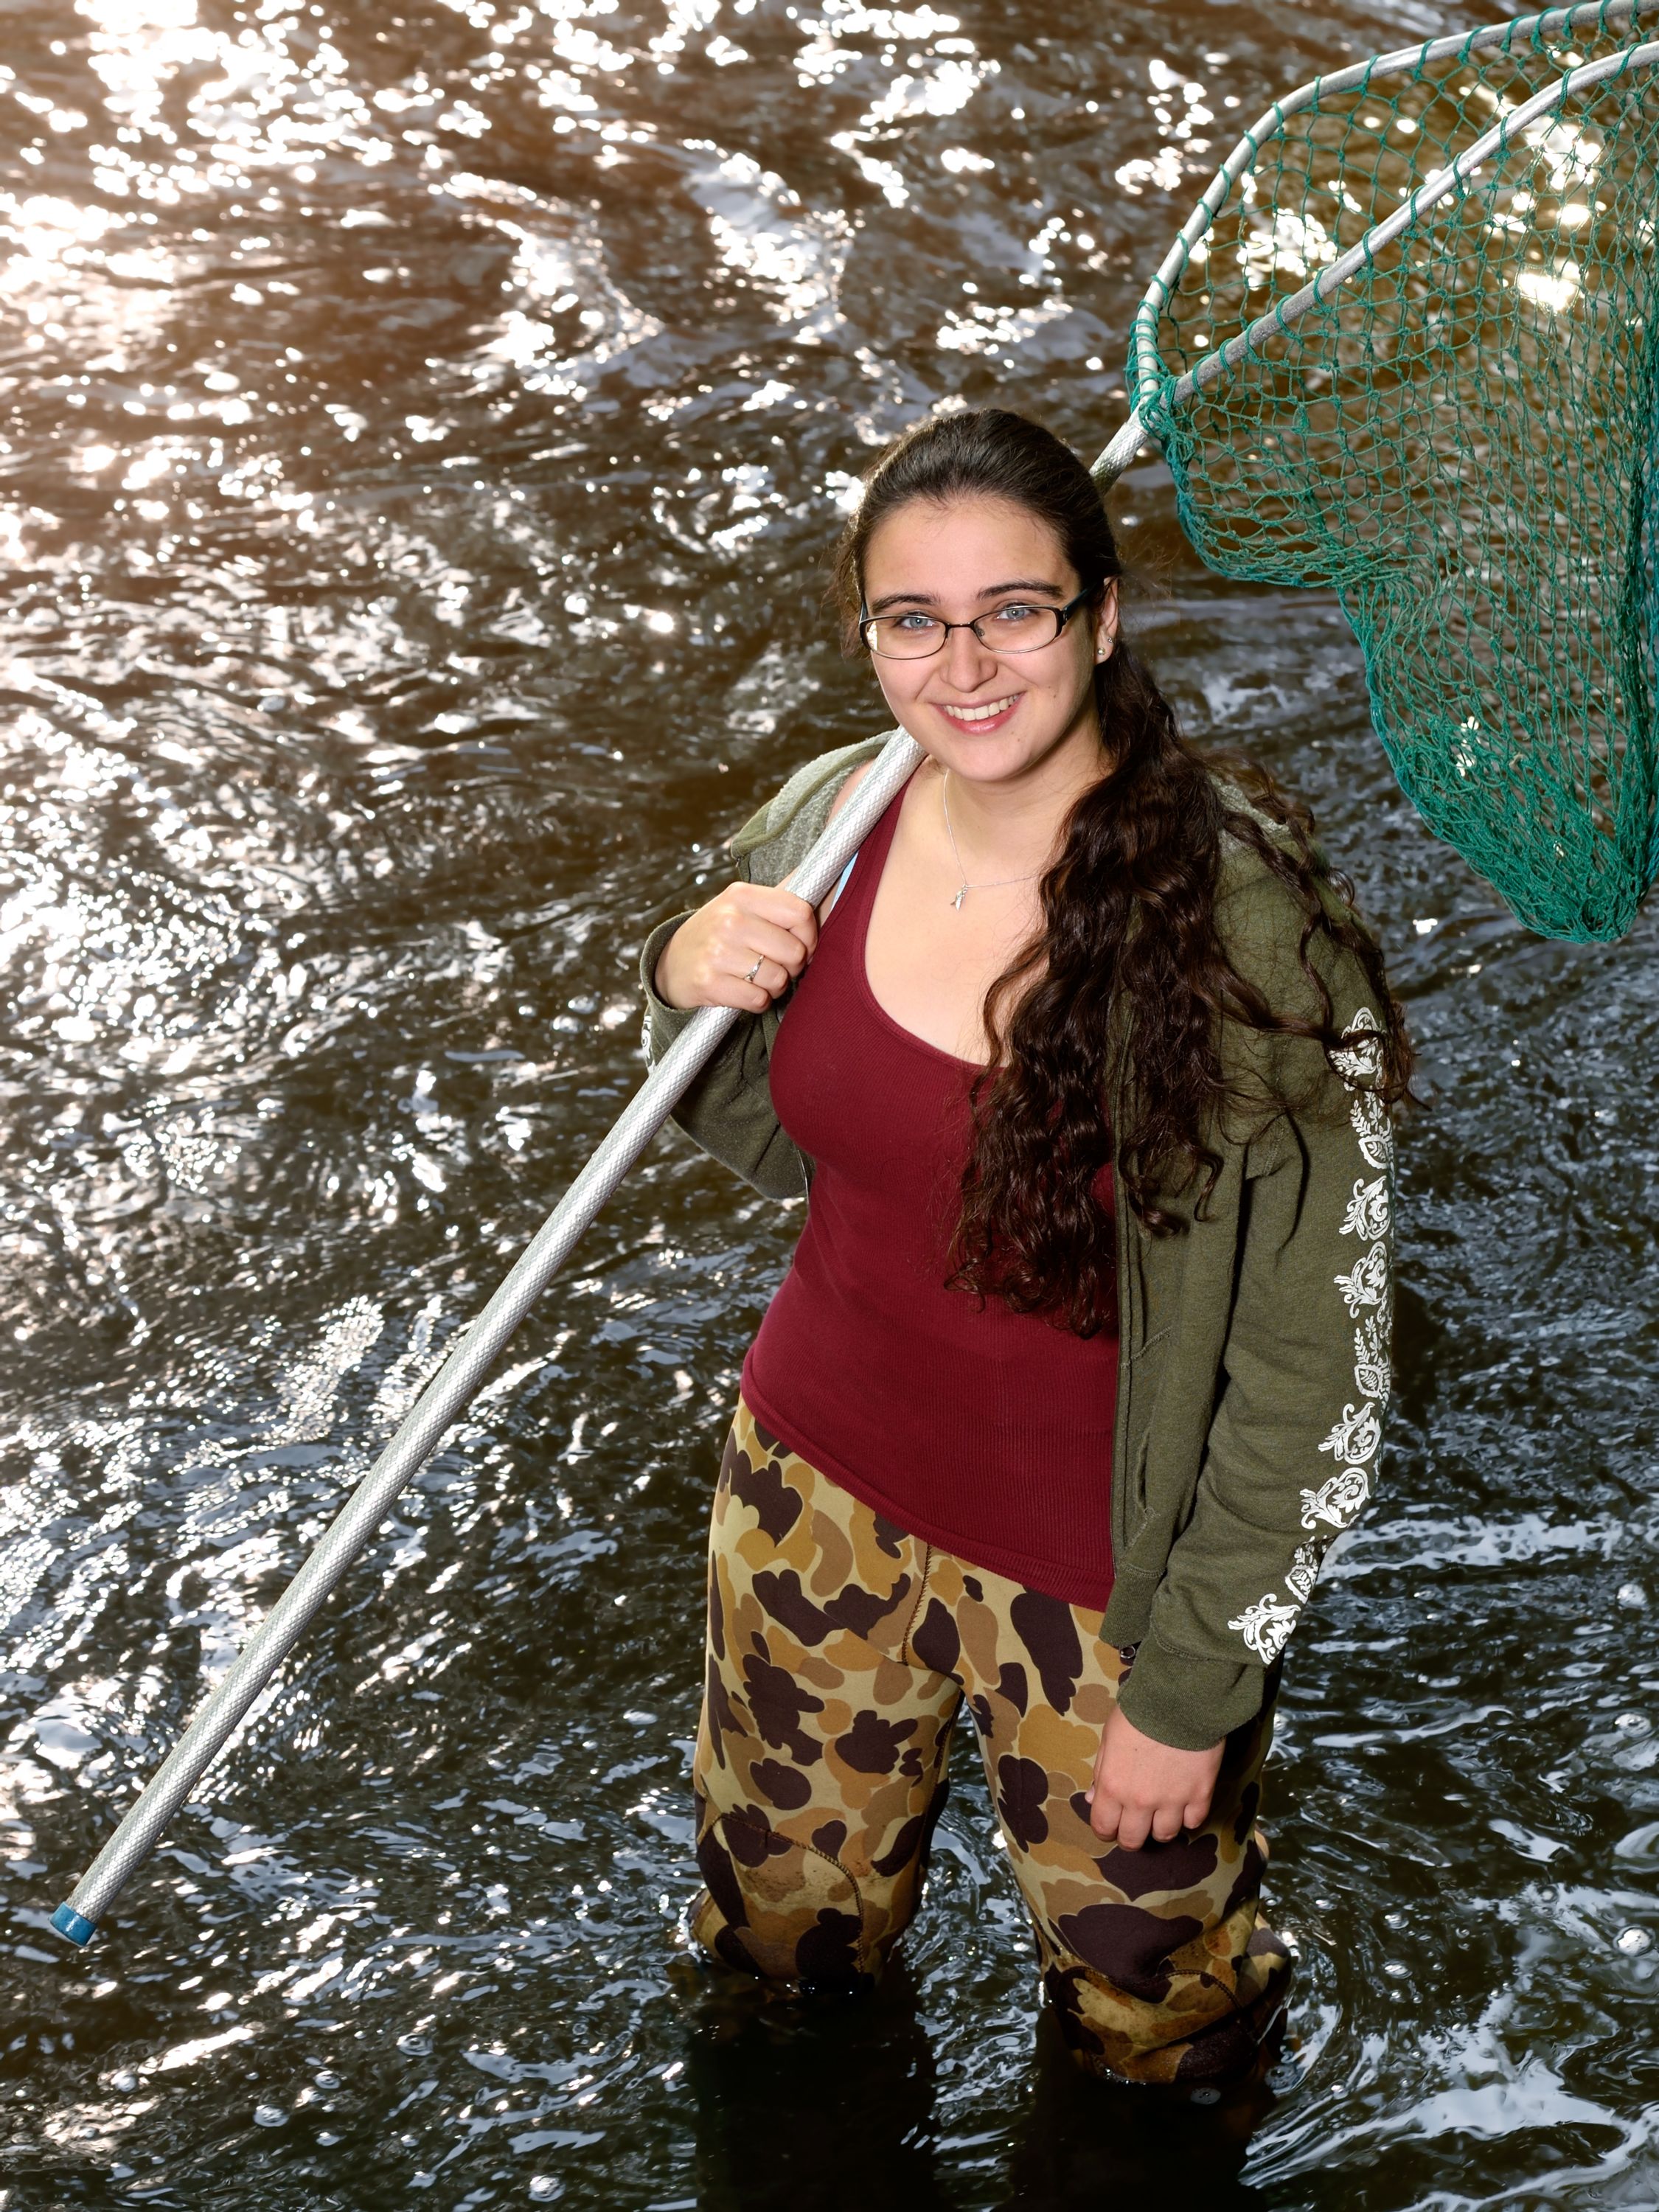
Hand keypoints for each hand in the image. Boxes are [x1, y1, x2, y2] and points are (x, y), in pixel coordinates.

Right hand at [653, 881, 819, 1014]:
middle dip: (792, 966)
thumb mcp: (741, 907)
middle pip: (794, 952)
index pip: (800, 913)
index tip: (801, 945)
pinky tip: (745, 991)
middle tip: (776, 965)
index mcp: (742, 895)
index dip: (810, 936)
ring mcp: (717, 952)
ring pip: (778, 979)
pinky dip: (758, 1001)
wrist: (671, 963)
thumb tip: (828, 888)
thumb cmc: (718, 934)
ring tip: (758, 978)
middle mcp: (730, 920)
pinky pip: (758, 999)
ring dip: (774, 986)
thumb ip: (780, 903)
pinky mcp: (709, 983)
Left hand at [1086, 1702, 1223, 1849]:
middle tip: (1136, 1824)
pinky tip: (1184, 1803)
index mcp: (1113, 1786)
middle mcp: (1140, 1801)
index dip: (1105, 1829)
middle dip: (1131, 1836)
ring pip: (1164, 1835)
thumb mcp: (1109, 1738)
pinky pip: (1193, 1822)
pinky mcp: (1200, 1795)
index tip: (1111, 1825)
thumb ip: (1101, 1772)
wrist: (1179, 1699)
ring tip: (1161, 1813)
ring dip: (1160, 1827)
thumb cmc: (1139, 1713)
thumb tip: (1094, 1798)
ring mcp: (1172, 1801)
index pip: (1103, 1827)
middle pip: (1133, 1840)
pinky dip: (1188, 1816)